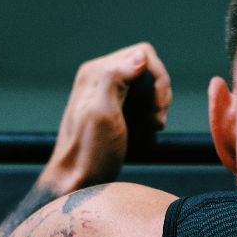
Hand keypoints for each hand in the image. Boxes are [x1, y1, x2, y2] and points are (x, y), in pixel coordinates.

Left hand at [40, 42, 172, 192]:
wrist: (77, 181)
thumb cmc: (89, 153)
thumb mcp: (103, 114)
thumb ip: (116, 79)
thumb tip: (140, 57)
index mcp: (96, 73)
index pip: (143, 54)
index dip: (158, 79)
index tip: (157, 108)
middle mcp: (100, 77)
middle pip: (147, 67)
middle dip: (159, 92)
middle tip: (157, 119)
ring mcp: (108, 92)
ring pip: (147, 83)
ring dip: (157, 103)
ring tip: (153, 125)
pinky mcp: (114, 107)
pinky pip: (141, 97)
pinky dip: (151, 111)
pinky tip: (149, 128)